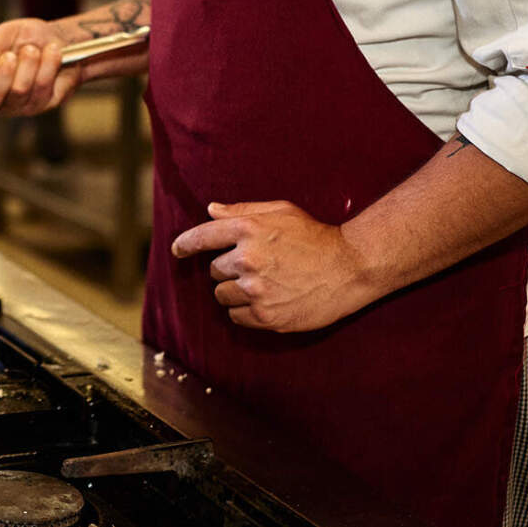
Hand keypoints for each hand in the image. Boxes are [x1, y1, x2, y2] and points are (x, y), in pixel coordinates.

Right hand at [0, 18, 85, 116]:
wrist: (61, 38)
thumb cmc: (27, 36)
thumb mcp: (6, 33)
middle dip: (2, 74)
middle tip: (11, 55)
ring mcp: (18, 104)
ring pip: (19, 91)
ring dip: (28, 64)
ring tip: (34, 49)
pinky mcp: (42, 104)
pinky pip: (42, 89)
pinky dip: (48, 65)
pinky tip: (52, 53)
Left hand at [170, 201, 381, 332]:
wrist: (350, 267)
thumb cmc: (315, 236)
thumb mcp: (281, 211)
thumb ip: (242, 211)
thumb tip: (211, 210)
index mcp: (247, 229)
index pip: (202, 237)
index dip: (186, 244)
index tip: (177, 250)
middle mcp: (247, 259)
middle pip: (214, 270)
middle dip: (227, 269)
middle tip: (255, 267)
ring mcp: (256, 290)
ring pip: (222, 295)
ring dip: (235, 291)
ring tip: (263, 285)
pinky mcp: (266, 316)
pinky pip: (236, 316)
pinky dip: (245, 311)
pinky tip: (266, 301)